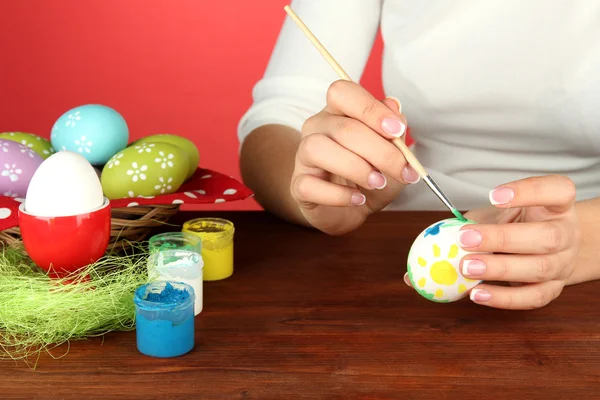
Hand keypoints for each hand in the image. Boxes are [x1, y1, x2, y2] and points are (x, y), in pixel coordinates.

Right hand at [290, 80, 418, 234]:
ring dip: (355, 167)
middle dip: (379, 150)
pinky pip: (310, 185)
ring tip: (377, 183)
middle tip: (401, 170)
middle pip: (343, 127)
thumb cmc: (369, 176)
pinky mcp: (298, 186)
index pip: (343, 92)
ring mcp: (303, 156)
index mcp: (338, 112)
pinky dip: (339, 195)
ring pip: (318, 148)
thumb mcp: (391, 154)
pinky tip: (358, 199)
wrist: (350, 210)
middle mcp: (317, 128)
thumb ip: (394, 132)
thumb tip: (394, 108)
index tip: (397, 130)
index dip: (371, 109)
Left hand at [436, 175, 579, 309]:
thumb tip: (428, 244)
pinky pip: (532, 297)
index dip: (528, 191)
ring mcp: (564, 263)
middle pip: (546, 236)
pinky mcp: (555, 289)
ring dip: (499, 269)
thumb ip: (468, 223)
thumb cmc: (516, 225)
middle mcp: (567, 233)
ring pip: (539, 268)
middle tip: (465, 239)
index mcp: (558, 205)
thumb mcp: (499, 215)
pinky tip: (476, 294)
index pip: (557, 190)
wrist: (550, 250)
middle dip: (502, 238)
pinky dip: (503, 298)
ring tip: (465, 267)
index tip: (493, 195)